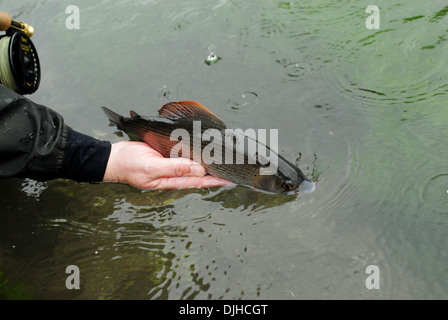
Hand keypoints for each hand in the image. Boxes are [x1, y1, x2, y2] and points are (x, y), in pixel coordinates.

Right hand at [103, 141, 232, 189]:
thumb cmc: (130, 166)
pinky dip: (195, 149)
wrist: (114, 158)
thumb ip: (175, 168)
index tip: (233, 178)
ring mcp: (172, 163)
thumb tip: (199, 170)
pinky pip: (185, 152)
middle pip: (201, 172)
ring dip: (208, 159)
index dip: (217, 180)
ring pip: (194, 161)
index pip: (201, 181)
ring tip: (224, 155)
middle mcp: (176, 172)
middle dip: (216, 169)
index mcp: (174, 180)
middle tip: (233, 164)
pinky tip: (204, 145)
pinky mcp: (168, 153)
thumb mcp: (152, 168)